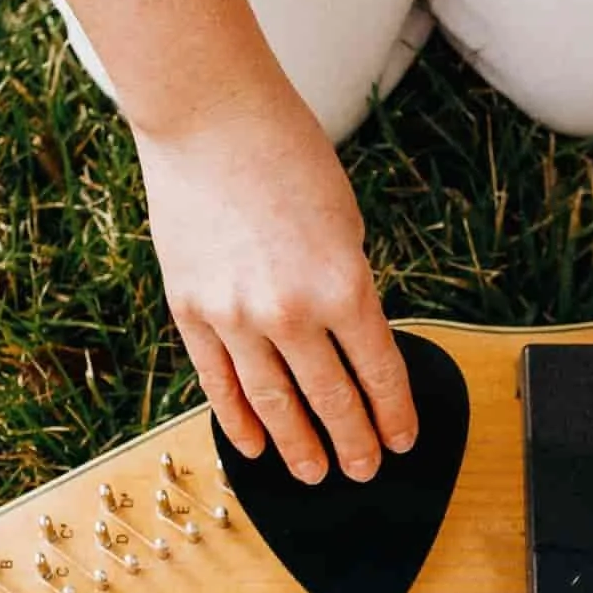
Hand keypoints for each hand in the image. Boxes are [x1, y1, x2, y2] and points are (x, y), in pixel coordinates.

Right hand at [134, 93, 415, 482]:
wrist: (210, 119)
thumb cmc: (286, 156)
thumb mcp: (343, 224)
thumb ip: (346, 286)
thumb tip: (348, 342)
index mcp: (343, 285)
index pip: (379, 373)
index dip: (394, 414)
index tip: (401, 440)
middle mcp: (289, 311)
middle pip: (330, 400)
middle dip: (353, 442)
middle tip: (363, 469)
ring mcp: (234, 317)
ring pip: (273, 404)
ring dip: (298, 446)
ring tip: (314, 473)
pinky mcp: (190, 311)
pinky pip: (218, 383)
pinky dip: (238, 421)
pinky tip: (255, 447)